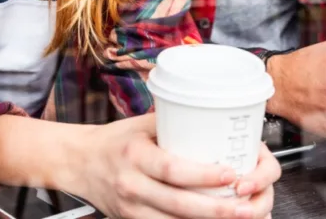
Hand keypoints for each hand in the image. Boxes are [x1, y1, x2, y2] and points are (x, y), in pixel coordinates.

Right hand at [80, 114, 278, 218]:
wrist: (79, 163)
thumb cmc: (113, 141)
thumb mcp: (140, 126)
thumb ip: (175, 125)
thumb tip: (215, 117)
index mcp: (135, 155)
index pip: (173, 170)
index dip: (204, 176)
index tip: (230, 173)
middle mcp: (131, 185)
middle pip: (179, 204)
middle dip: (216, 210)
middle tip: (245, 206)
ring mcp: (131, 209)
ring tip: (236, 218)